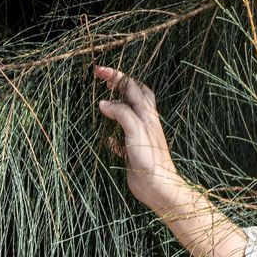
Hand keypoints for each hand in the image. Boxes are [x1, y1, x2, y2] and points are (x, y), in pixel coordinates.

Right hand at [94, 65, 188, 210]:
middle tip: (102, 80)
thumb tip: (104, 102)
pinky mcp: (132, 151)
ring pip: (127, 115)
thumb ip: (121, 113)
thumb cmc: (150, 157)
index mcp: (147, 113)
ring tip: (101, 103)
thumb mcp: (136, 129)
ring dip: (115, 107)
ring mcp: (138, 136)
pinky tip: (105, 138)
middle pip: (134, 96)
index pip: (131, 86)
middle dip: (119, 85)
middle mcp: (144, 122)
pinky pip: (120, 139)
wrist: (158, 185)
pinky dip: (112, 135)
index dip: (116, 76)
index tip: (98, 71)